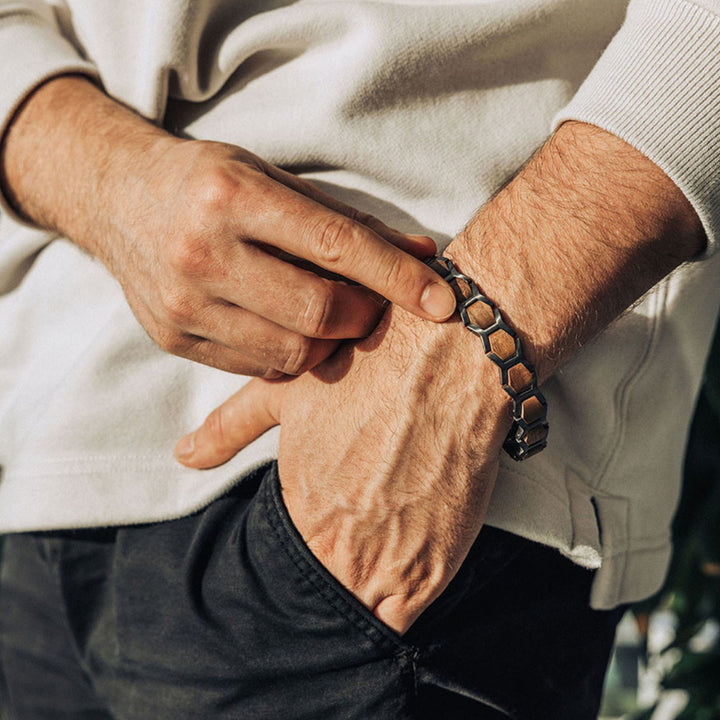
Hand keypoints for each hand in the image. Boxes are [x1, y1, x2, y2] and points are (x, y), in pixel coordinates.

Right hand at [92, 138, 456, 375]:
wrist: (117, 199)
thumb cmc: (208, 183)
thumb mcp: (274, 180)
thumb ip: (347, 221)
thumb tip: (423, 253)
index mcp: (232, 196)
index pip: (337, 245)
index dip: (398, 277)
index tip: (443, 301)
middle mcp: (202, 252)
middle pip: (317, 312)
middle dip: (364, 318)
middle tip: (374, 308)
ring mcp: (182, 303)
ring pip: (291, 352)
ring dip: (329, 342)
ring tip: (330, 316)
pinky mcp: (173, 339)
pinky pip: (258, 367)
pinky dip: (289, 353)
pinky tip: (287, 327)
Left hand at [175, 306, 512, 633]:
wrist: (449, 362)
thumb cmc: (368, 370)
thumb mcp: (284, 392)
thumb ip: (230, 429)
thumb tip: (185, 455)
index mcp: (302, 509)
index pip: (285, 572)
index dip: (294, 570)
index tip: (304, 561)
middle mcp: (343, 545)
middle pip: (322, 596)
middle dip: (322, 590)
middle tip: (333, 571)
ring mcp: (393, 560)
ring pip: (363, 616)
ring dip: (360, 605)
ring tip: (364, 581)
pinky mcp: (439, 563)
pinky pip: (406, 618)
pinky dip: (396, 611)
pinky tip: (394, 589)